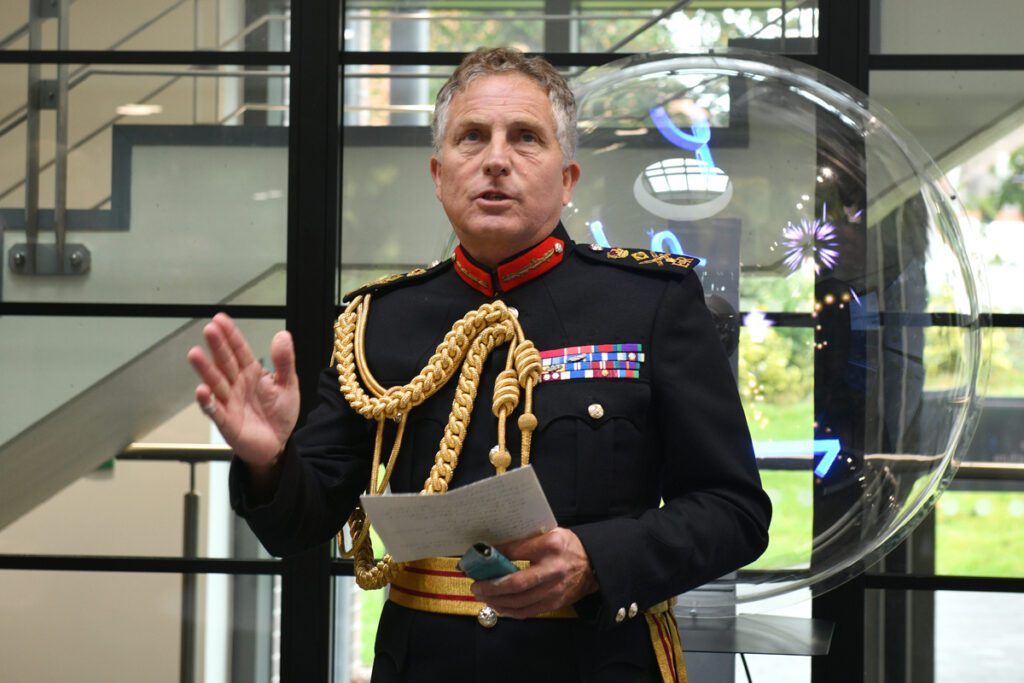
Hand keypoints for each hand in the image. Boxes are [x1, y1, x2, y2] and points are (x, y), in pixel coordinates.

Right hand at [187, 313, 299, 471]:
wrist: (278, 443)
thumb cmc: (279, 413)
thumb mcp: (288, 384)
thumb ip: (285, 361)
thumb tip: (283, 335)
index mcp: (251, 373)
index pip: (239, 350)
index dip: (230, 335)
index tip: (220, 318)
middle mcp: (237, 384)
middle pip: (225, 362)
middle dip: (217, 346)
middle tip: (209, 329)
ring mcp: (229, 402)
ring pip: (215, 382)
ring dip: (205, 369)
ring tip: (195, 354)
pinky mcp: (226, 422)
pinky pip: (215, 410)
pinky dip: (207, 402)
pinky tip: (202, 391)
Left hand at [470, 528, 597, 618]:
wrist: (593, 565)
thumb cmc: (567, 547)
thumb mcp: (549, 534)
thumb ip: (526, 541)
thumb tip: (496, 548)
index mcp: (550, 546)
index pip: (516, 552)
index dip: (495, 557)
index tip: (479, 558)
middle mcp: (553, 570)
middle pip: (516, 584)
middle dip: (491, 587)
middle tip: (476, 586)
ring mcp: (554, 590)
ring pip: (519, 602)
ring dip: (497, 601)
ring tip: (482, 597)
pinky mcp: (554, 604)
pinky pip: (527, 612)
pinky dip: (509, 611)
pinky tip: (498, 605)